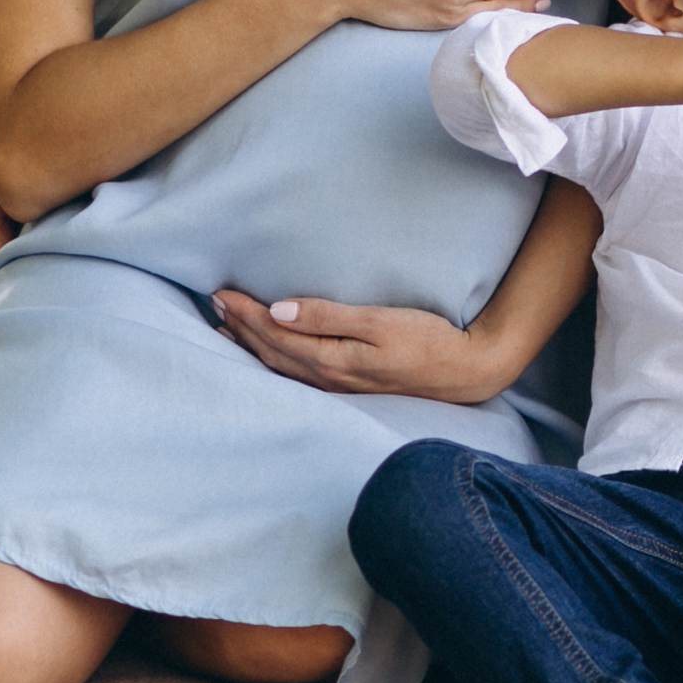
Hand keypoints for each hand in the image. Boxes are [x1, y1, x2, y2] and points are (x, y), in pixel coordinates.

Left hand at [212, 290, 514, 403]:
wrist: (466, 372)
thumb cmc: (428, 341)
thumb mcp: (379, 322)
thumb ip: (328, 316)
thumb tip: (278, 310)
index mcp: (330, 360)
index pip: (274, 333)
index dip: (245, 313)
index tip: (222, 292)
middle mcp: (327, 380)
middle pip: (270, 351)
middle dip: (240, 328)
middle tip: (216, 303)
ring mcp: (337, 389)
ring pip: (279, 367)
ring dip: (251, 347)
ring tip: (227, 329)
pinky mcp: (349, 390)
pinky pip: (296, 377)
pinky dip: (273, 362)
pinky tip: (270, 355)